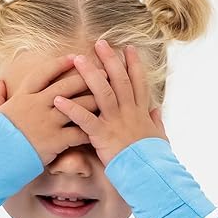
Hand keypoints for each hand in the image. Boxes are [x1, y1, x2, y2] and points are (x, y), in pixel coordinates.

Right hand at [0, 55, 107, 166]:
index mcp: (23, 96)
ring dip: (94, 101)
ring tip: (108, 98)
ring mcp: (48, 122)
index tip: (74, 57)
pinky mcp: (55, 140)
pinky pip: (78, 132)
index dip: (60, 64)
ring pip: (77, 106)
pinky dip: (90, 130)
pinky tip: (101, 127)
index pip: (44, 74)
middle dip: (86, 77)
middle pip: (67, 85)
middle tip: (102, 71)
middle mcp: (38, 105)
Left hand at [52, 40, 169, 166]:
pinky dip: (70, 109)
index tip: (128, 48)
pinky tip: (57, 100)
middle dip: (110, 60)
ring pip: (102, 92)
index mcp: (141, 112)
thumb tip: (156, 111)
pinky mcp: (103, 135)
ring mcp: (116, 122)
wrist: (149, 173)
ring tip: (77, 59)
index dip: (133, 64)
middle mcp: (129, 112)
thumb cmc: (153, 159)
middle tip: (100, 43)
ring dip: (89, 74)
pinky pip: (84, 120)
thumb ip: (156, 122)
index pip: (138, 82)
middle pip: (119, 80)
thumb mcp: (159, 138)